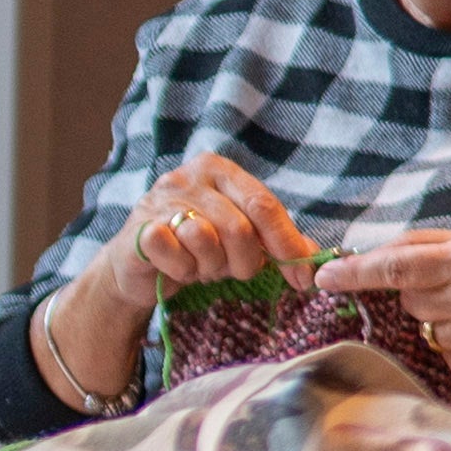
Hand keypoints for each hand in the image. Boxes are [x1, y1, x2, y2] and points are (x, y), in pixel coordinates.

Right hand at [85, 154, 325, 317]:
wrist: (136, 267)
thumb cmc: (194, 249)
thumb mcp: (239, 240)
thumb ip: (275, 241)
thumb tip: (314, 259)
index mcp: (220, 170)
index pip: (264, 205)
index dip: (285, 244)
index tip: (300, 280)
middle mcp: (189, 176)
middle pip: (239, 227)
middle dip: (243, 262)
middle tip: (231, 273)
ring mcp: (160, 199)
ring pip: (205, 239)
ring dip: (208, 266)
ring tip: (199, 266)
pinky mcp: (139, 227)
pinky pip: (173, 252)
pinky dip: (180, 269)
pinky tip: (175, 268)